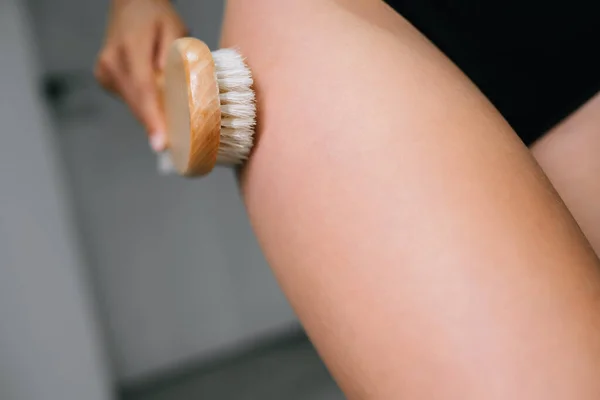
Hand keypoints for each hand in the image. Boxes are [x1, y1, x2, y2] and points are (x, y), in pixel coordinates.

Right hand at [94, 0, 187, 151]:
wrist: (131, 4)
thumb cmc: (157, 17)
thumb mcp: (175, 29)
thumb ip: (176, 56)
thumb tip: (174, 88)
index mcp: (131, 48)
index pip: (143, 89)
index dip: (153, 119)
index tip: (160, 143)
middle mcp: (112, 62)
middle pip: (137, 102)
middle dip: (156, 125)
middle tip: (176, 147)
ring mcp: (104, 71)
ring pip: (132, 104)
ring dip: (151, 114)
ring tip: (171, 124)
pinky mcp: (103, 78)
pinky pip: (129, 99)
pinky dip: (144, 104)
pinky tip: (156, 101)